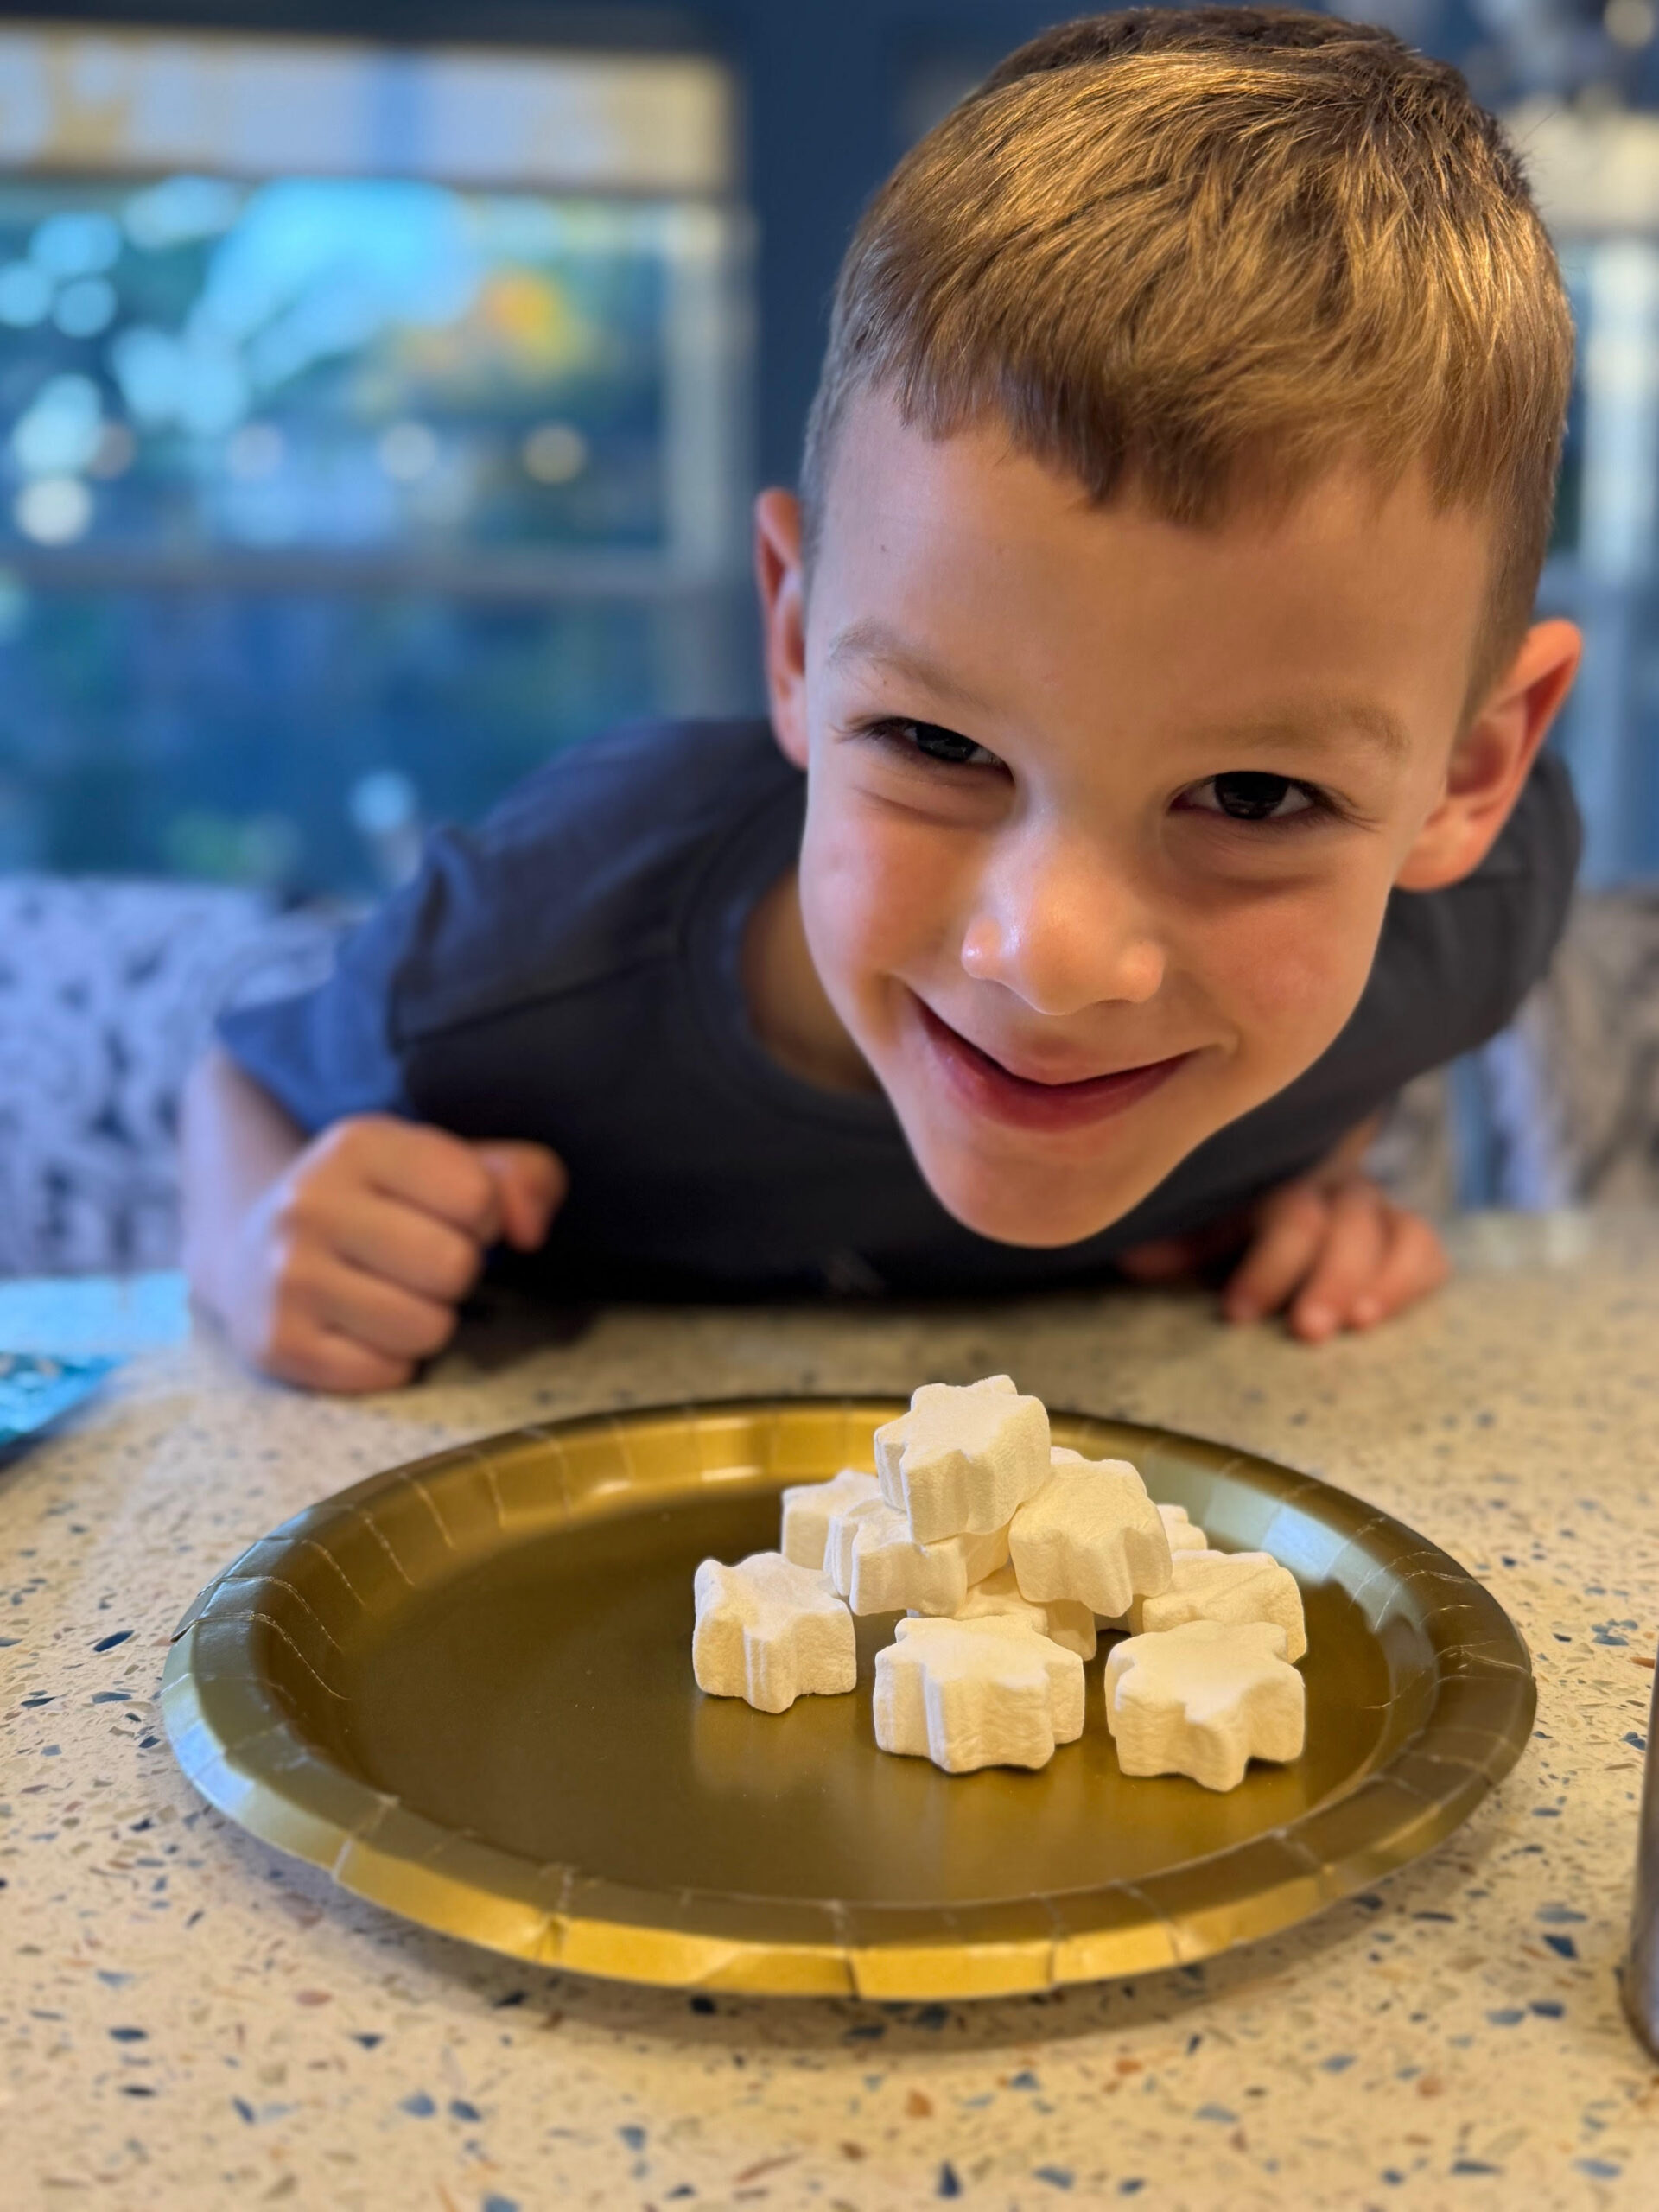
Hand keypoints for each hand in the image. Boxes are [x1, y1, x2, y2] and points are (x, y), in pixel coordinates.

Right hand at [227, 1116, 566, 1392]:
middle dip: (456, 1273)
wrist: (252, 1250)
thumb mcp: (450, 1164)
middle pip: (453, 1267)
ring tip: (391, 1293)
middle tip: (419, 1264)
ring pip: (426, 1328)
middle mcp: (311, 1203)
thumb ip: (523, 1177)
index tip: (449, 1216)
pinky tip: (359, 1327)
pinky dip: (390, 1360)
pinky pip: (388, 1373)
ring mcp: (287, 1277)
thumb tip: (530, 1233)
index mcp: (359, 1144)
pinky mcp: (278, 1343)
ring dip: (428, 1321)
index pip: (477, 1198)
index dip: (483, 1218)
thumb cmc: (381, 1205)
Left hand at [1118, 1170, 1448, 1342]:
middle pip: (1347, 1222)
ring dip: (1381, 1281)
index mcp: (1277, 1179)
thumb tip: (1129, 1260)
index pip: (1288, 1213)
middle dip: (1329, 1278)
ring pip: (1399, 1231)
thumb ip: (1172, 1241)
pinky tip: (1380, 1319)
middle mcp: (1332, 1186)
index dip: (1268, 1266)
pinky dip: (1410, 1282)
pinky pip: (1427, 1252)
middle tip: (1307, 1331)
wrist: (1279, 1188)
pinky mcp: (1407, 1238)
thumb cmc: (1226, 1219)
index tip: (1237, 1314)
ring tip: (1356, 1326)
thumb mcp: (1197, 1225)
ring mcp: (1376, 1210)